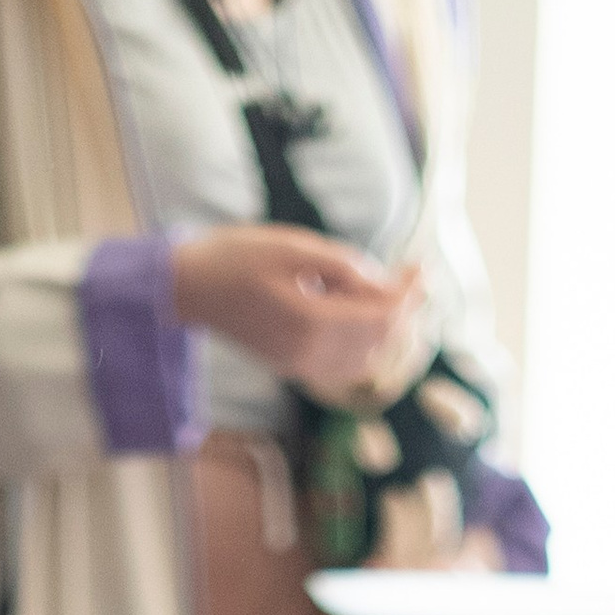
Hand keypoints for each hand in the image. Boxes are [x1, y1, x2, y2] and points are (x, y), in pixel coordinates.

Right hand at [170, 225, 416, 402]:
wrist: (193, 288)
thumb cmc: (238, 256)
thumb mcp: (294, 246)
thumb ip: (342, 265)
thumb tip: (382, 282)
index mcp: (312, 323)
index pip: (381, 316)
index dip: (407, 293)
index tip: (421, 267)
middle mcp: (310, 354)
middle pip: (380, 341)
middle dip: (405, 310)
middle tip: (417, 278)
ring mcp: (301, 366)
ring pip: (366, 359)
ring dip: (388, 330)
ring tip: (399, 297)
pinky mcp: (293, 367)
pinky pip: (345, 368)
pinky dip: (366, 347)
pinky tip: (367, 321)